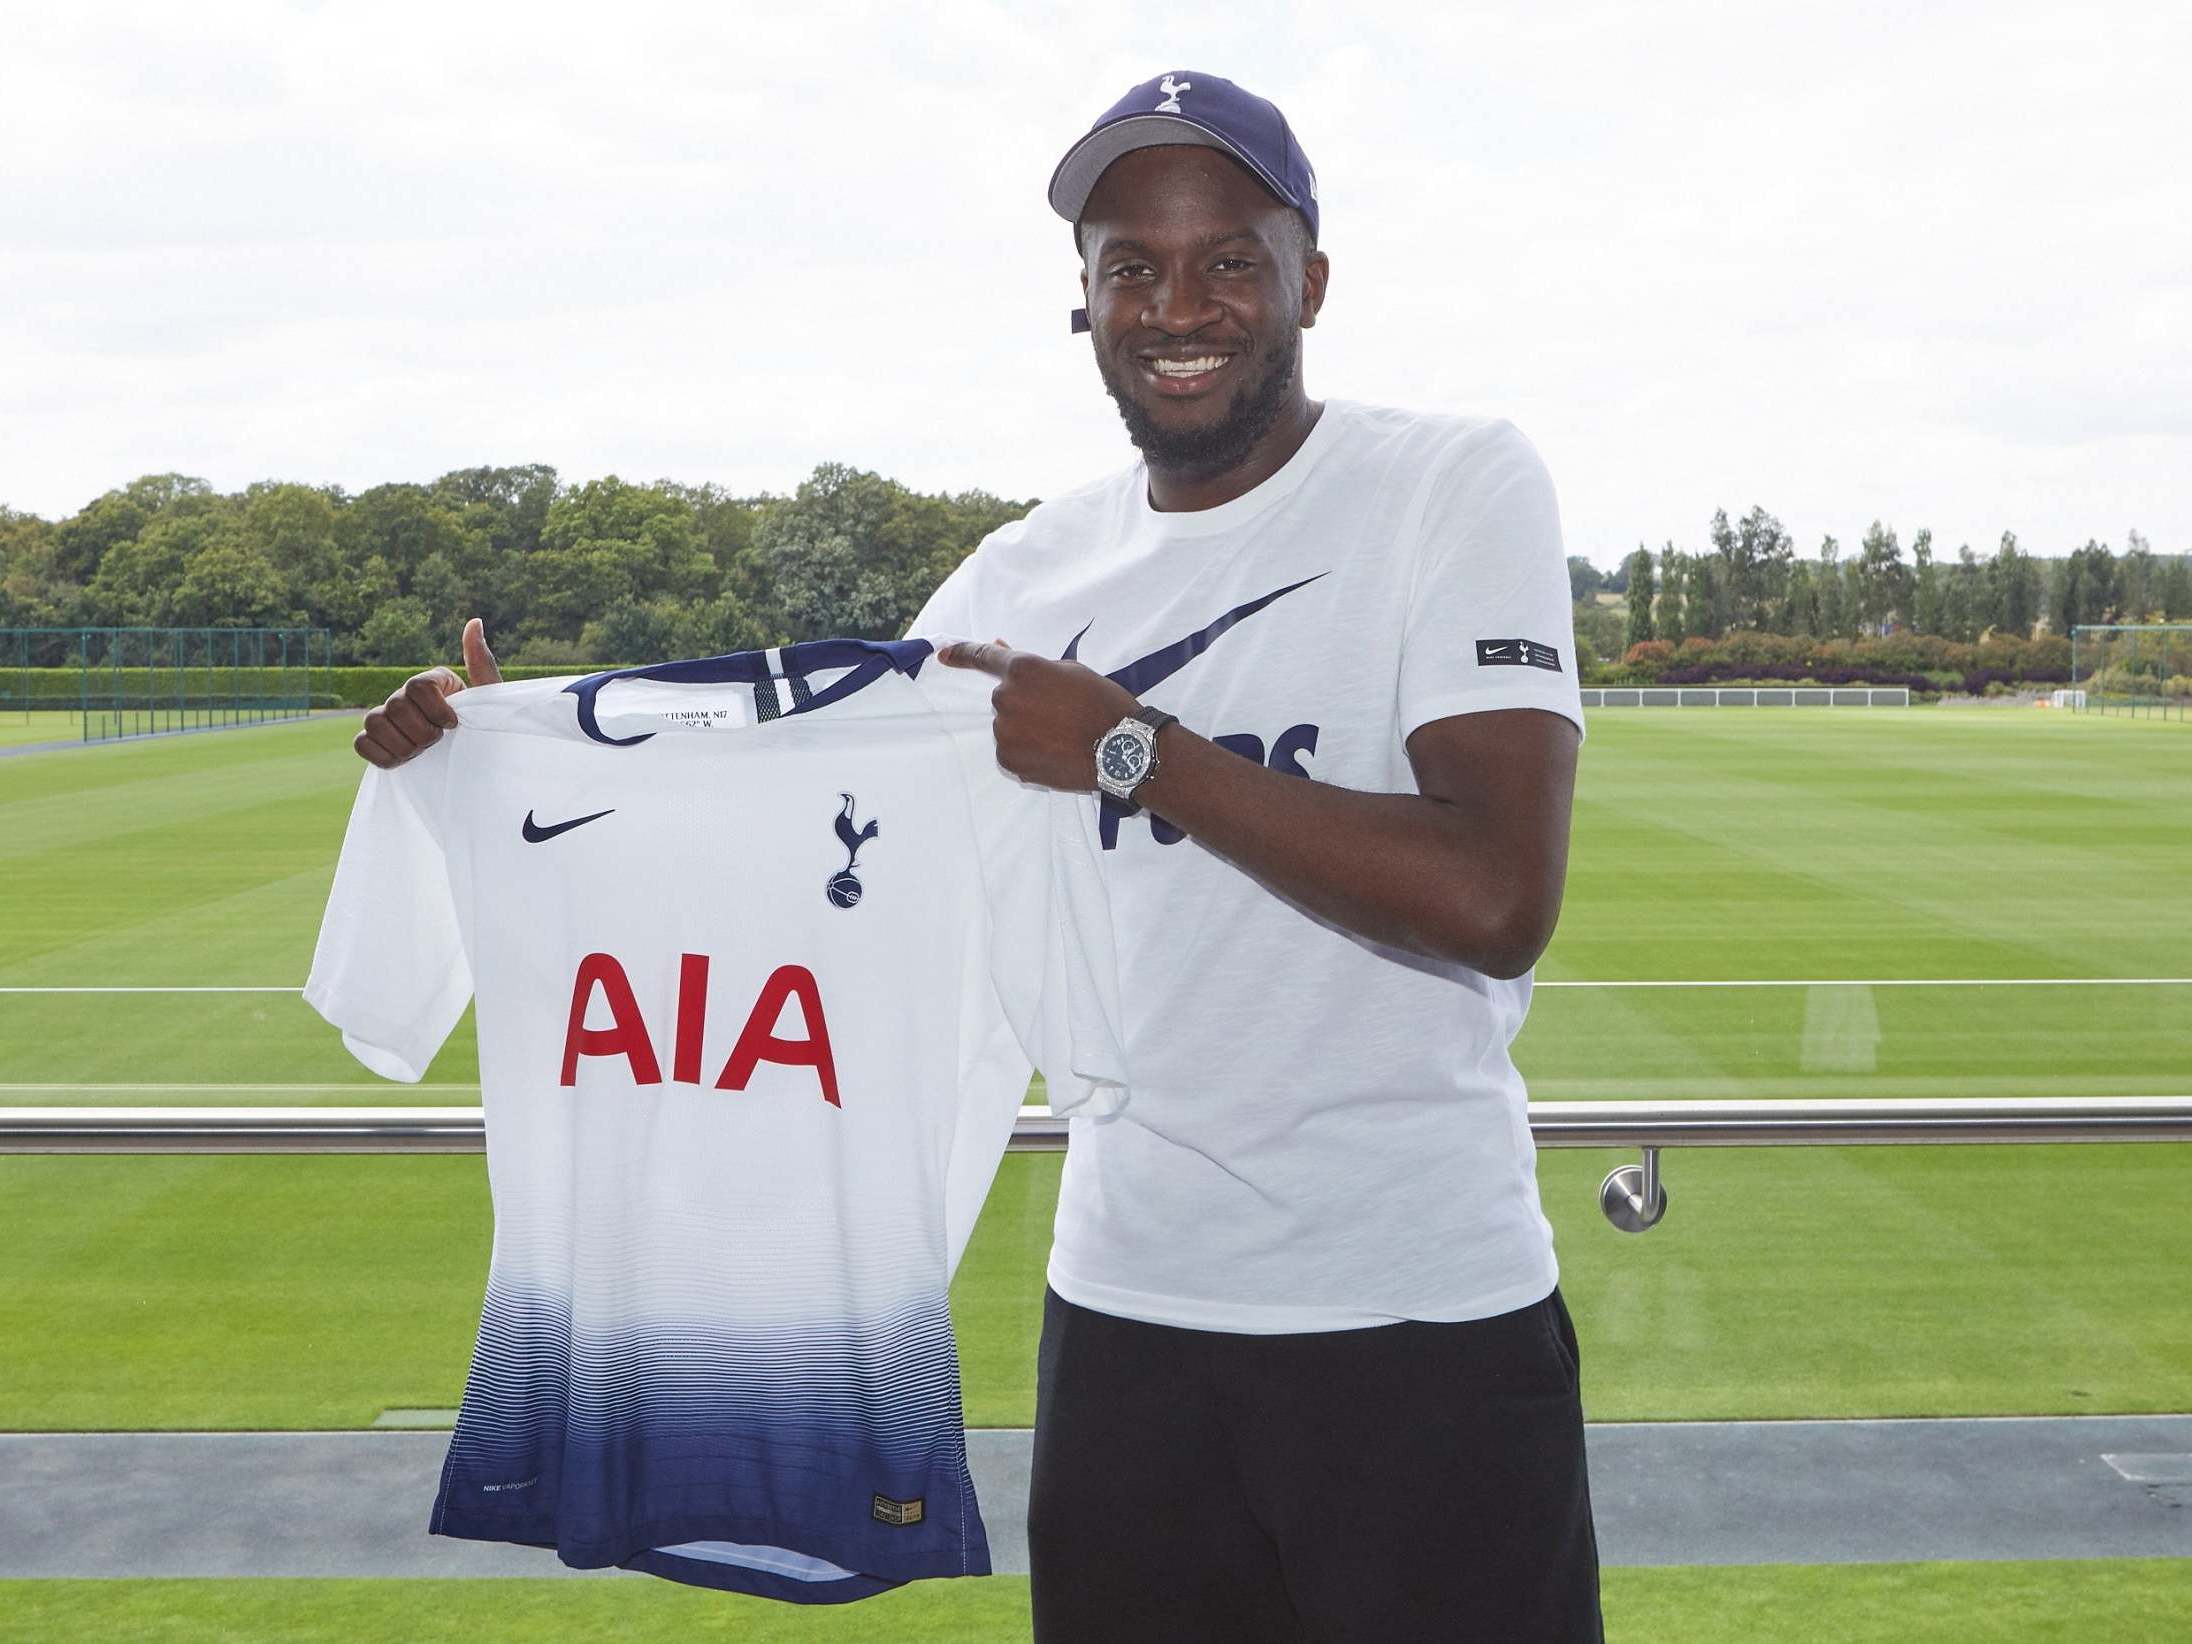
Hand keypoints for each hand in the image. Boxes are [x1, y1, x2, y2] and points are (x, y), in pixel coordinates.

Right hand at [354, 617, 499, 768]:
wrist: (478, 767)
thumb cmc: (485, 730)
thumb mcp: (490, 699)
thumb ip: (481, 663)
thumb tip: (474, 621)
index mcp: (431, 682)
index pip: (416, 686)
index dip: (435, 710)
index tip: (454, 725)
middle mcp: (405, 695)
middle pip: (395, 706)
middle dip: (422, 733)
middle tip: (439, 743)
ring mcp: (387, 718)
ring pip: (372, 722)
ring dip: (402, 745)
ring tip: (422, 753)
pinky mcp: (376, 742)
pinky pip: (361, 743)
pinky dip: (382, 756)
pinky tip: (404, 761)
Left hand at [936, 637, 1139, 791]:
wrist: (1121, 750)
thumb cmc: (1102, 704)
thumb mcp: (1071, 671)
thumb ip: (1031, 663)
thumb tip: (999, 647)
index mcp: (1022, 670)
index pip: (982, 658)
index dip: (960, 654)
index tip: (942, 654)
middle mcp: (1005, 699)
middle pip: (1004, 698)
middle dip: (1024, 703)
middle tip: (1059, 715)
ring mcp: (1004, 732)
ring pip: (1008, 727)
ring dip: (1026, 729)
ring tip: (1061, 737)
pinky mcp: (1008, 761)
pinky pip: (1011, 752)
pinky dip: (1028, 752)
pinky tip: (1054, 753)